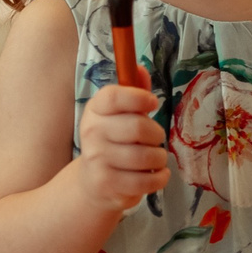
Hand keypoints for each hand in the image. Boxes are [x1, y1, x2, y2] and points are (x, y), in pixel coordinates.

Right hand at [74, 82, 166, 212]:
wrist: (93, 183)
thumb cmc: (114, 143)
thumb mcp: (120, 116)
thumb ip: (133, 93)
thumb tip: (140, 68)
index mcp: (95, 110)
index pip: (113, 96)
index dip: (138, 97)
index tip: (152, 103)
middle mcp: (92, 133)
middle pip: (138, 127)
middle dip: (156, 134)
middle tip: (155, 139)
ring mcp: (97, 160)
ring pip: (146, 156)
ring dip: (159, 157)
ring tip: (155, 159)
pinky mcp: (107, 184)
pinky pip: (147, 180)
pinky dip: (160, 178)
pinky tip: (158, 174)